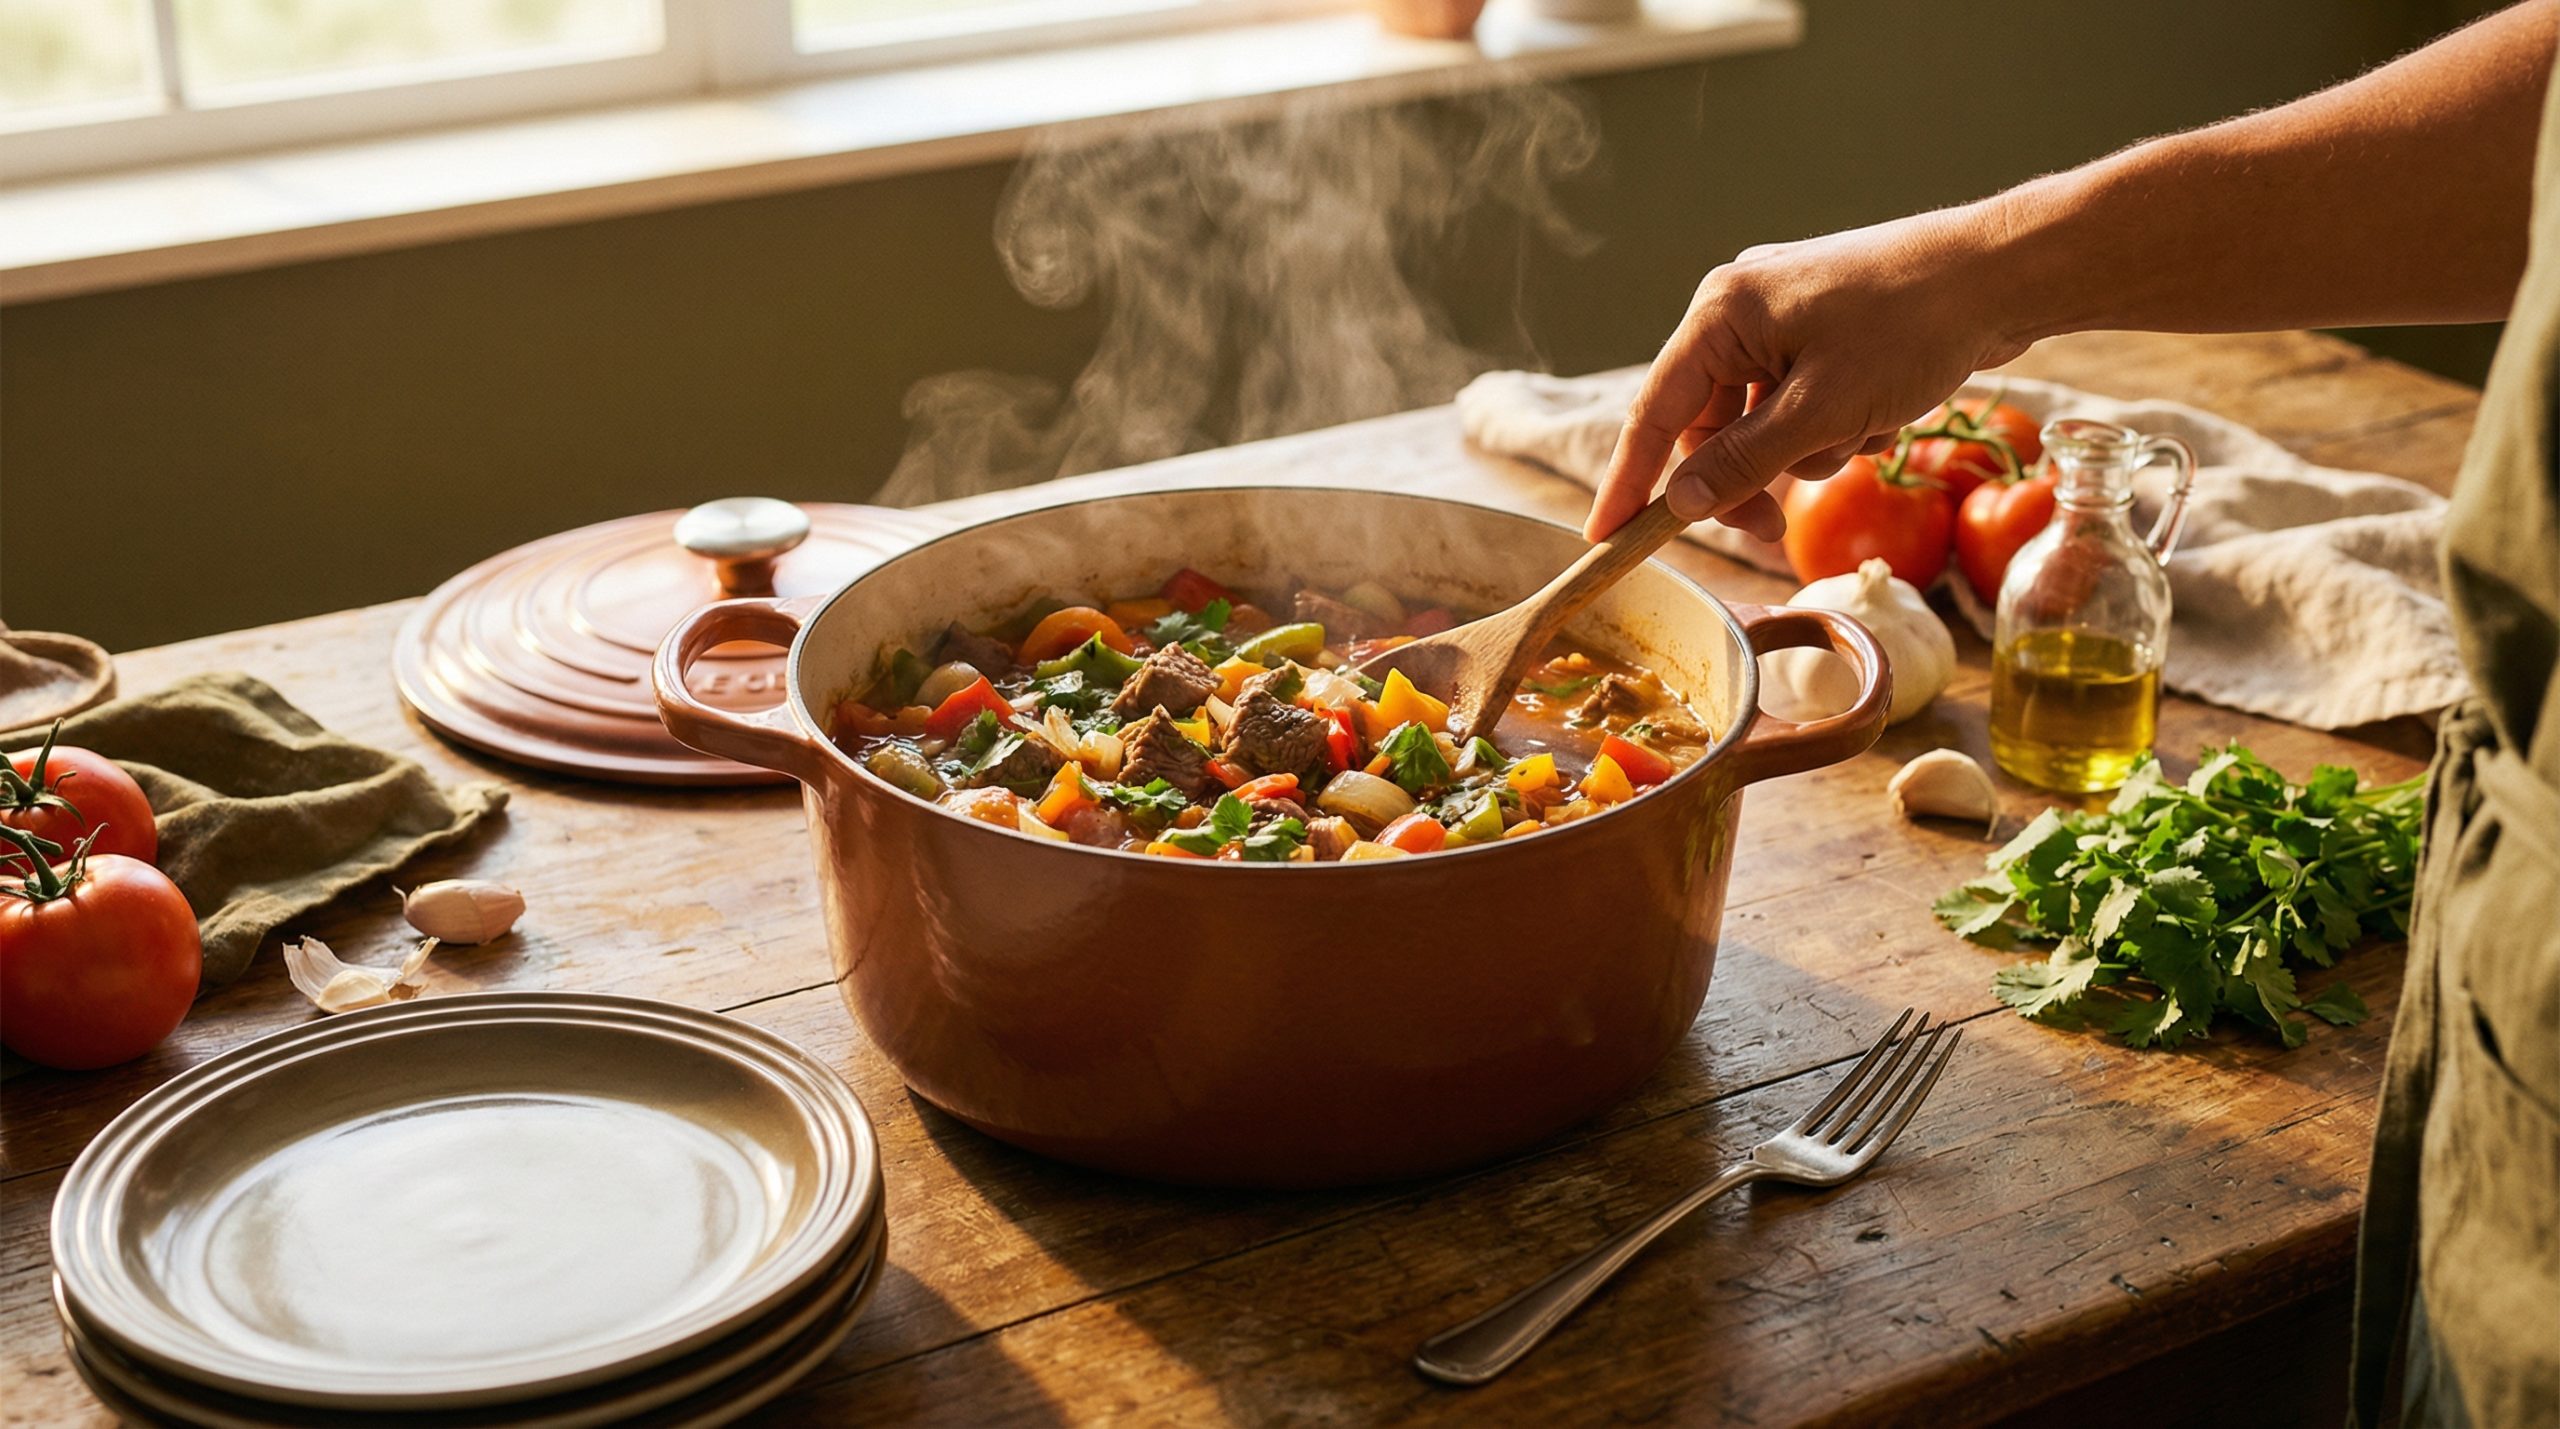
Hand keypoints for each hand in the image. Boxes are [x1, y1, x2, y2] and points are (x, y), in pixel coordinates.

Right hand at [1585, 206, 2034, 541]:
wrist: (2004, 274)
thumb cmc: (1913, 328)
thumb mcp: (1822, 412)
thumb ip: (1744, 462)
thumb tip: (1681, 503)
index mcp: (1722, 312)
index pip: (1654, 411)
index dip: (1628, 482)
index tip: (1604, 538)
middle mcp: (1740, 308)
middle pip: (1708, 422)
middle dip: (1744, 476)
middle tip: (1772, 531)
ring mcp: (1783, 317)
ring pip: (1759, 419)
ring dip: (1803, 448)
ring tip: (1861, 435)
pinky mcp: (1823, 330)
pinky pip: (1799, 400)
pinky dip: (1830, 424)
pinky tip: (1879, 414)